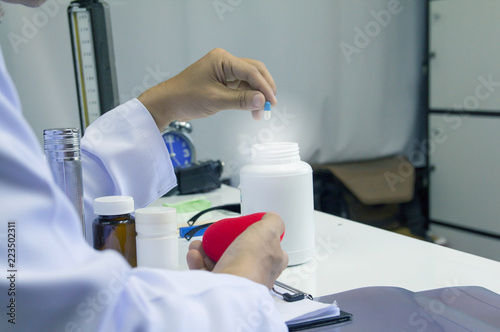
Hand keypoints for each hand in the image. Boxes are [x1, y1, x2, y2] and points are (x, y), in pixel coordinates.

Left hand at [138, 48, 277, 130]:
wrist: (168, 103)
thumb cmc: (185, 97)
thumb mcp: (215, 100)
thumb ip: (240, 100)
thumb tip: (261, 100)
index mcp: (222, 60)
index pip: (251, 71)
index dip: (264, 87)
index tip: (271, 102)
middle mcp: (225, 62)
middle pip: (254, 71)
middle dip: (263, 89)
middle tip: (270, 106)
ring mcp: (224, 71)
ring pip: (249, 80)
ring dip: (256, 95)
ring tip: (259, 112)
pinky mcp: (222, 81)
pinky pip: (241, 86)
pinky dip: (248, 97)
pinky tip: (251, 108)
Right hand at [186, 213, 288, 288]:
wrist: (228, 290)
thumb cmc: (250, 263)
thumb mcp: (267, 231)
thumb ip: (273, 222)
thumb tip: (272, 217)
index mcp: (272, 262)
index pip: (269, 247)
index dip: (256, 236)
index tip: (243, 229)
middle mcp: (256, 274)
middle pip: (240, 253)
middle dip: (224, 242)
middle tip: (215, 236)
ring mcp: (237, 283)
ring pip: (221, 262)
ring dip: (207, 250)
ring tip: (199, 244)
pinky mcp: (220, 290)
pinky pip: (206, 273)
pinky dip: (198, 262)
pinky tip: (194, 254)